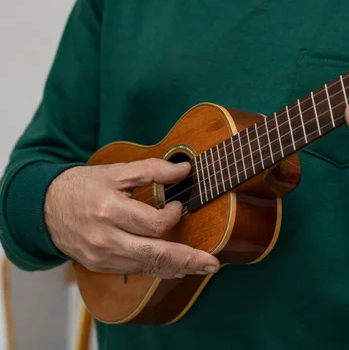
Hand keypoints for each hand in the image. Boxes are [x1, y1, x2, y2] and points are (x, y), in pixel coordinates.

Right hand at [44, 159, 219, 278]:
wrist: (44, 209)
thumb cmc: (82, 186)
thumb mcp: (115, 171)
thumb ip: (151, 169)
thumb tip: (184, 169)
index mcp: (109, 210)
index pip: (153, 224)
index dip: (173, 216)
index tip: (178, 206)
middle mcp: (105, 238)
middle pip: (154, 254)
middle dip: (188, 260)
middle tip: (212, 264)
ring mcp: (102, 256)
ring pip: (147, 267)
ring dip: (178, 267)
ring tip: (202, 267)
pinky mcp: (101, 266)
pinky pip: (136, 270)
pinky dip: (158, 270)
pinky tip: (176, 269)